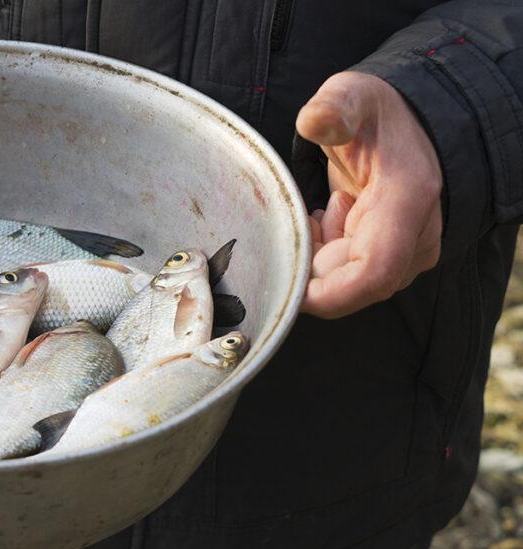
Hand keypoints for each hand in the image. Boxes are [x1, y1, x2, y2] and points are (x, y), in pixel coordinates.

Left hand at [296, 71, 442, 318]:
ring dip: (319, 258)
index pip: (372, 274)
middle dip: (312, 267)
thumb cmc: (373, 113)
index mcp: (407, 200)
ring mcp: (409, 253)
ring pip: (350, 285)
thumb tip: (315, 121)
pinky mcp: (395, 260)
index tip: (287, 282)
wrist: (406, 124)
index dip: (327, 295)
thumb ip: (333, 107)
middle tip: (301, 219)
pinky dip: (326, 257)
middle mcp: (417, 236)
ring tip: (318, 212)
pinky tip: (325, 221)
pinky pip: (350, 279)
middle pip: (354, 287)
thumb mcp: (350, 96)